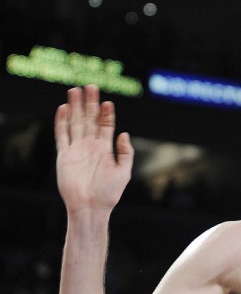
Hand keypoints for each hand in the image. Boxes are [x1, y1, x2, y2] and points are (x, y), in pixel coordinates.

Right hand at [55, 85, 133, 213]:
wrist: (90, 206)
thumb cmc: (109, 193)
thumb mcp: (124, 172)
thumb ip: (126, 153)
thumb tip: (125, 134)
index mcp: (105, 149)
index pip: (105, 125)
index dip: (106, 113)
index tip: (108, 102)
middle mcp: (90, 146)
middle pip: (89, 119)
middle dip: (90, 103)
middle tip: (91, 87)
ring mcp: (77, 149)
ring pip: (75, 123)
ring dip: (75, 107)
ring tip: (76, 90)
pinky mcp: (64, 155)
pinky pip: (62, 135)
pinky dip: (62, 121)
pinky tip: (64, 108)